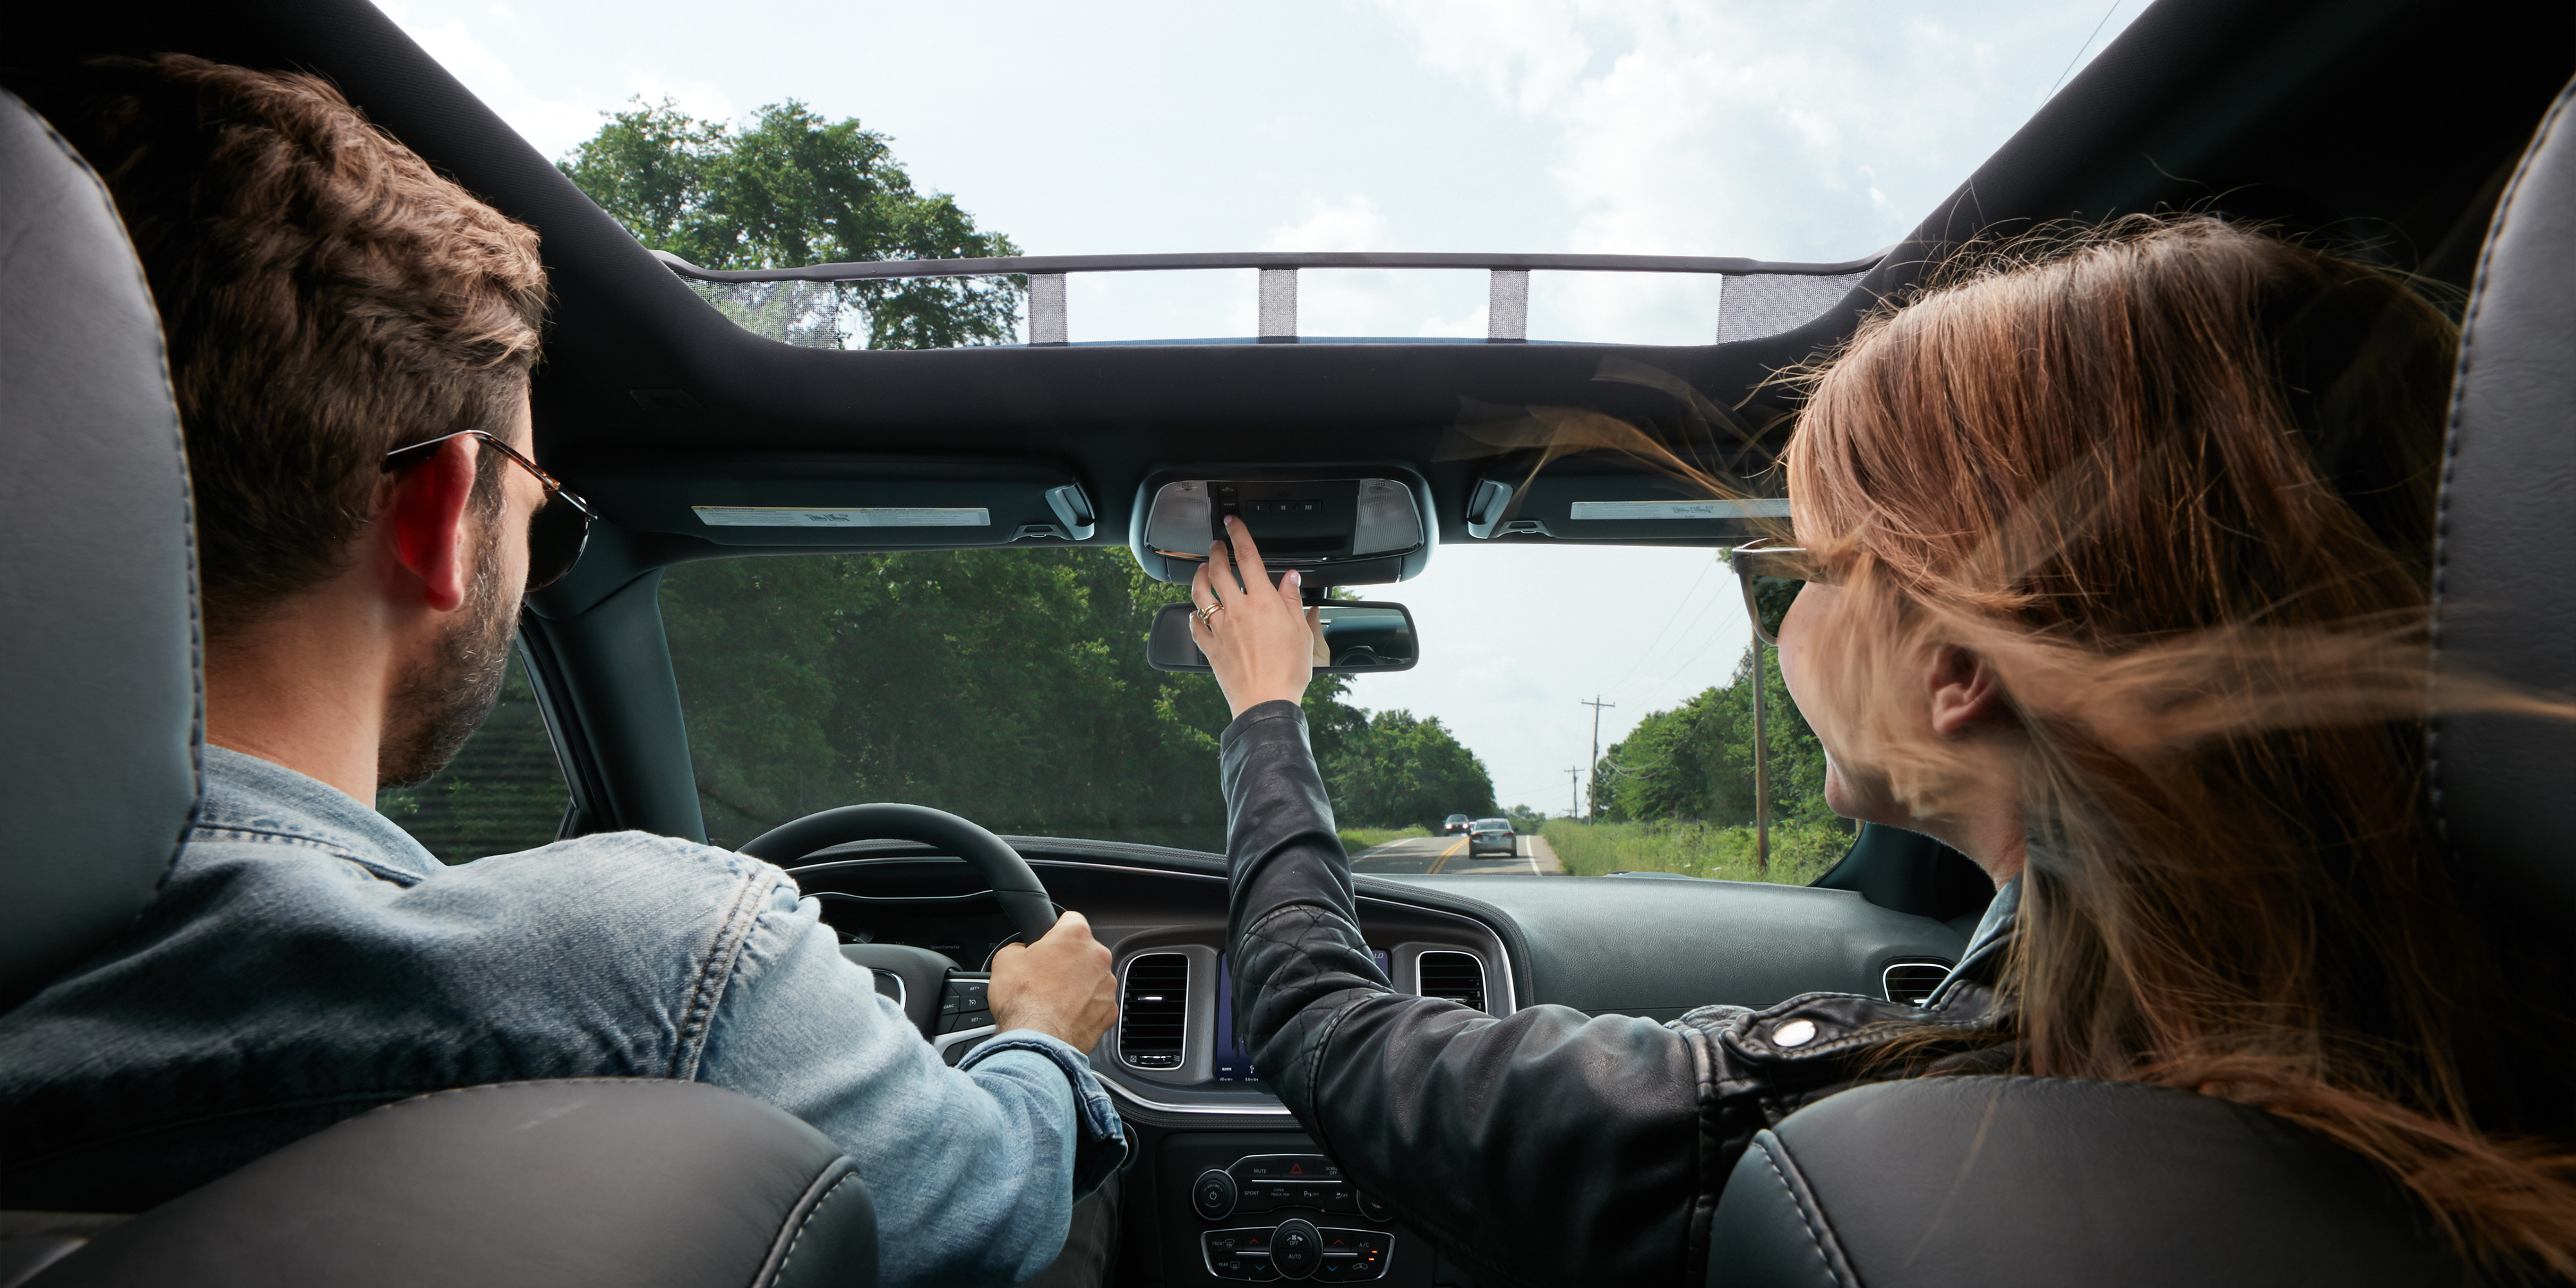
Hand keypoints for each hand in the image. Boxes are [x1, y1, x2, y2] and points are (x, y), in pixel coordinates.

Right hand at [988, 911, 1118, 1051]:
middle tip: (1046, 976)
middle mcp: (1098, 957)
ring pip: (1092, 978)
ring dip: (1078, 985)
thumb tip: (1022, 952)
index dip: (1055, 931)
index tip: (1048, 942)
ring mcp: (1107, 985)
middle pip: (1083, 951)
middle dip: (1067, 961)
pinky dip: (1084, 1008)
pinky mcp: (1109, 1012)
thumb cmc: (1024, 1000)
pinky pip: (1097, 1004)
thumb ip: (1019, 947)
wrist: (1037, 1040)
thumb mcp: (1005, 959)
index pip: (1071, 919)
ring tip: (1054, 1000)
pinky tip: (1065, 1015)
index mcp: (1075, 936)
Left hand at [1191, 516, 1322, 717]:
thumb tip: (1291, 578)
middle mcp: (1237, 610)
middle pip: (1219, 570)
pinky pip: (1194, 624)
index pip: (1248, 557)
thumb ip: (1293, 600)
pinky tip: (1195, 611)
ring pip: (1201, 592)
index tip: (1232, 524)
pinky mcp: (1209, 646)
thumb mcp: (1301, 632)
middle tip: (1217, 545)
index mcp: (1263, 602)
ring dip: (1200, 575)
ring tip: (1203, 569)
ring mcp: (1219, 628)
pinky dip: (1193, 614)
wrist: (1265, 702)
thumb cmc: (1287, 671)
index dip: (1239, 535)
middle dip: (1216, 551)